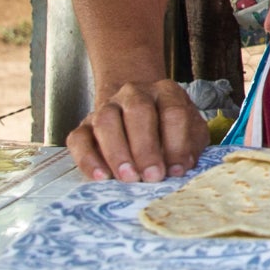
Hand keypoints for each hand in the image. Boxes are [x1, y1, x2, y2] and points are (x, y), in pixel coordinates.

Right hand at [66, 79, 207, 183]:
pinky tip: (101, 177)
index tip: (176, 171)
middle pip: (138, 111)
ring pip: (106, 121)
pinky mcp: (84, 126)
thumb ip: (190, 146)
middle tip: (152, 176)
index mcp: (166, 92)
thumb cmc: (168, 128)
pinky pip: (79, 139)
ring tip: (128, 178)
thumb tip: (181, 166)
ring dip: (117, 152)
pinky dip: (88, 159)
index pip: (173, 112)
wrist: (137, 110)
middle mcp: (134, 93)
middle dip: (146, 147)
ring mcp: (107, 107)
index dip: (176, 143)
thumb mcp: (189, 132)